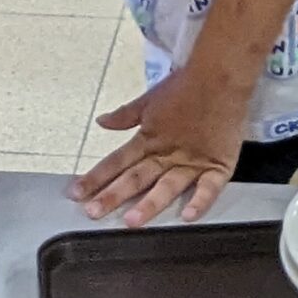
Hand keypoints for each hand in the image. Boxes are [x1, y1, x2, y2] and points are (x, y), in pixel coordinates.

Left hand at [70, 70, 249, 227]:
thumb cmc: (185, 86)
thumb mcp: (150, 99)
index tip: (75, 193)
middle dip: (113, 195)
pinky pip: (209, 187)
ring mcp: (192, 161)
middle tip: (93, 212)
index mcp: (149, 139)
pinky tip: (187, 216)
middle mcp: (167, 154)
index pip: (117, 161)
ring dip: (149, 203)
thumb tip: (102, 122)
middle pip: (136, 177)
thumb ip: (125, 116)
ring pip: (167, 186)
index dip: (96, 177)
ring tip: (132, 221)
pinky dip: (200, 201)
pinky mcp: (218, 165)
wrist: (221, 75)